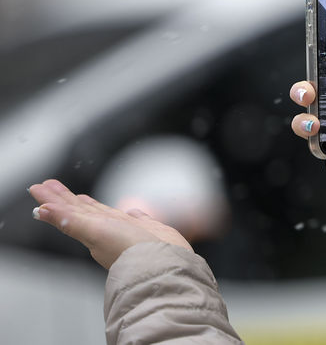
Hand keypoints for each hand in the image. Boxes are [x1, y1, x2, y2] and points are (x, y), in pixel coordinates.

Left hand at [28, 179, 191, 268]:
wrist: (163, 264)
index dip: (53, 199)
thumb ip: (69, 220)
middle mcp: (107, 229)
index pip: (67, 210)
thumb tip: (41, 210)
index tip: (38, 187)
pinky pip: (135, 218)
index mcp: (91, 230)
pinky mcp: (148, 230)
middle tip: (48, 184)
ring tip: (80, 196)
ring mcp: (128, 230)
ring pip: (104, 213)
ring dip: (91, 205)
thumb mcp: (94, 233)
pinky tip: (131, 211)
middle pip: (80, 210)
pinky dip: (132, 213)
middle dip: (65, 197)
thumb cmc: (128, 251)